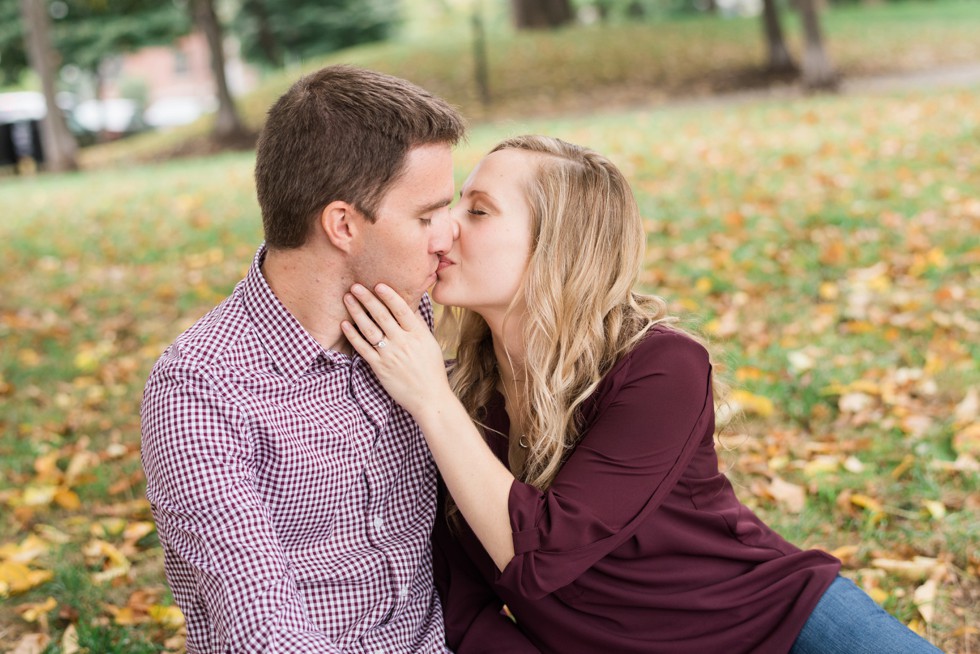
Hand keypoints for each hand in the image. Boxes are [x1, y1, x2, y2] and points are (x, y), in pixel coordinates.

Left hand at [342, 284, 451, 416]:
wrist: (429, 398)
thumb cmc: (431, 370)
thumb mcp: (430, 344)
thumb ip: (418, 325)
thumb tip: (410, 306)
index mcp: (418, 335)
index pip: (402, 310)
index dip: (389, 296)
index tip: (378, 285)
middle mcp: (403, 342)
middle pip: (382, 316)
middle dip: (368, 299)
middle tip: (356, 286)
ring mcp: (390, 355)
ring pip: (370, 329)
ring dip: (357, 312)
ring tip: (348, 298)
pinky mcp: (379, 367)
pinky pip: (363, 348)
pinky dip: (353, 335)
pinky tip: (345, 324)